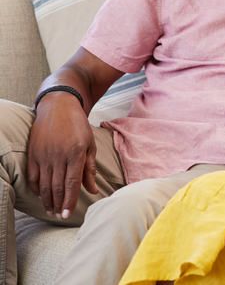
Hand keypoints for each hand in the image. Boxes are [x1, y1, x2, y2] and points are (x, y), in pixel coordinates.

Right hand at [27, 94, 97, 218]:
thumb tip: (92, 191)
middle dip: (58, 204)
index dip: (69, 200)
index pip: (71, 183)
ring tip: (51, 210)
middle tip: (60, 216)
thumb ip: (89, 169)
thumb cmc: (78, 126)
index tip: (67, 214)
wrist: (58, 106)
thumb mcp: (90, 144)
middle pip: (57, 186)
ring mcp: (44, 154)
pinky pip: (33, 175)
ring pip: (44, 184)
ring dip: (47, 199)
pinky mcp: (33, 153)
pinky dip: (36, 188)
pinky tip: (41, 195)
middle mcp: (59, 155)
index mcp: (76, 153)